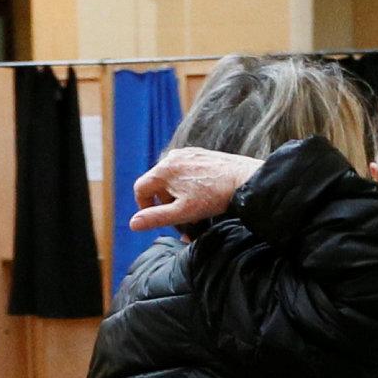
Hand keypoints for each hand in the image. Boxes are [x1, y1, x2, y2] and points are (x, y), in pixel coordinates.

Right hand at [128, 147, 262, 232]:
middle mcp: (172, 157)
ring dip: (175, 193)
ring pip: (171, 177)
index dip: (144, 206)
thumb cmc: (213, 197)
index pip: (140, 188)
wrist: (244, 179)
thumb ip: (156, 217)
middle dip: (163, 201)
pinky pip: (184, 169)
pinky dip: (186, 183)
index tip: (155, 218)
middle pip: (156, 183)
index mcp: (163, 170)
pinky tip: (201, 194)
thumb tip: (133, 224)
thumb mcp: (182, 212)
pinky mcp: (200, 153)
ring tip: (191, 206)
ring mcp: (187, 153)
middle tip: (179, 216)